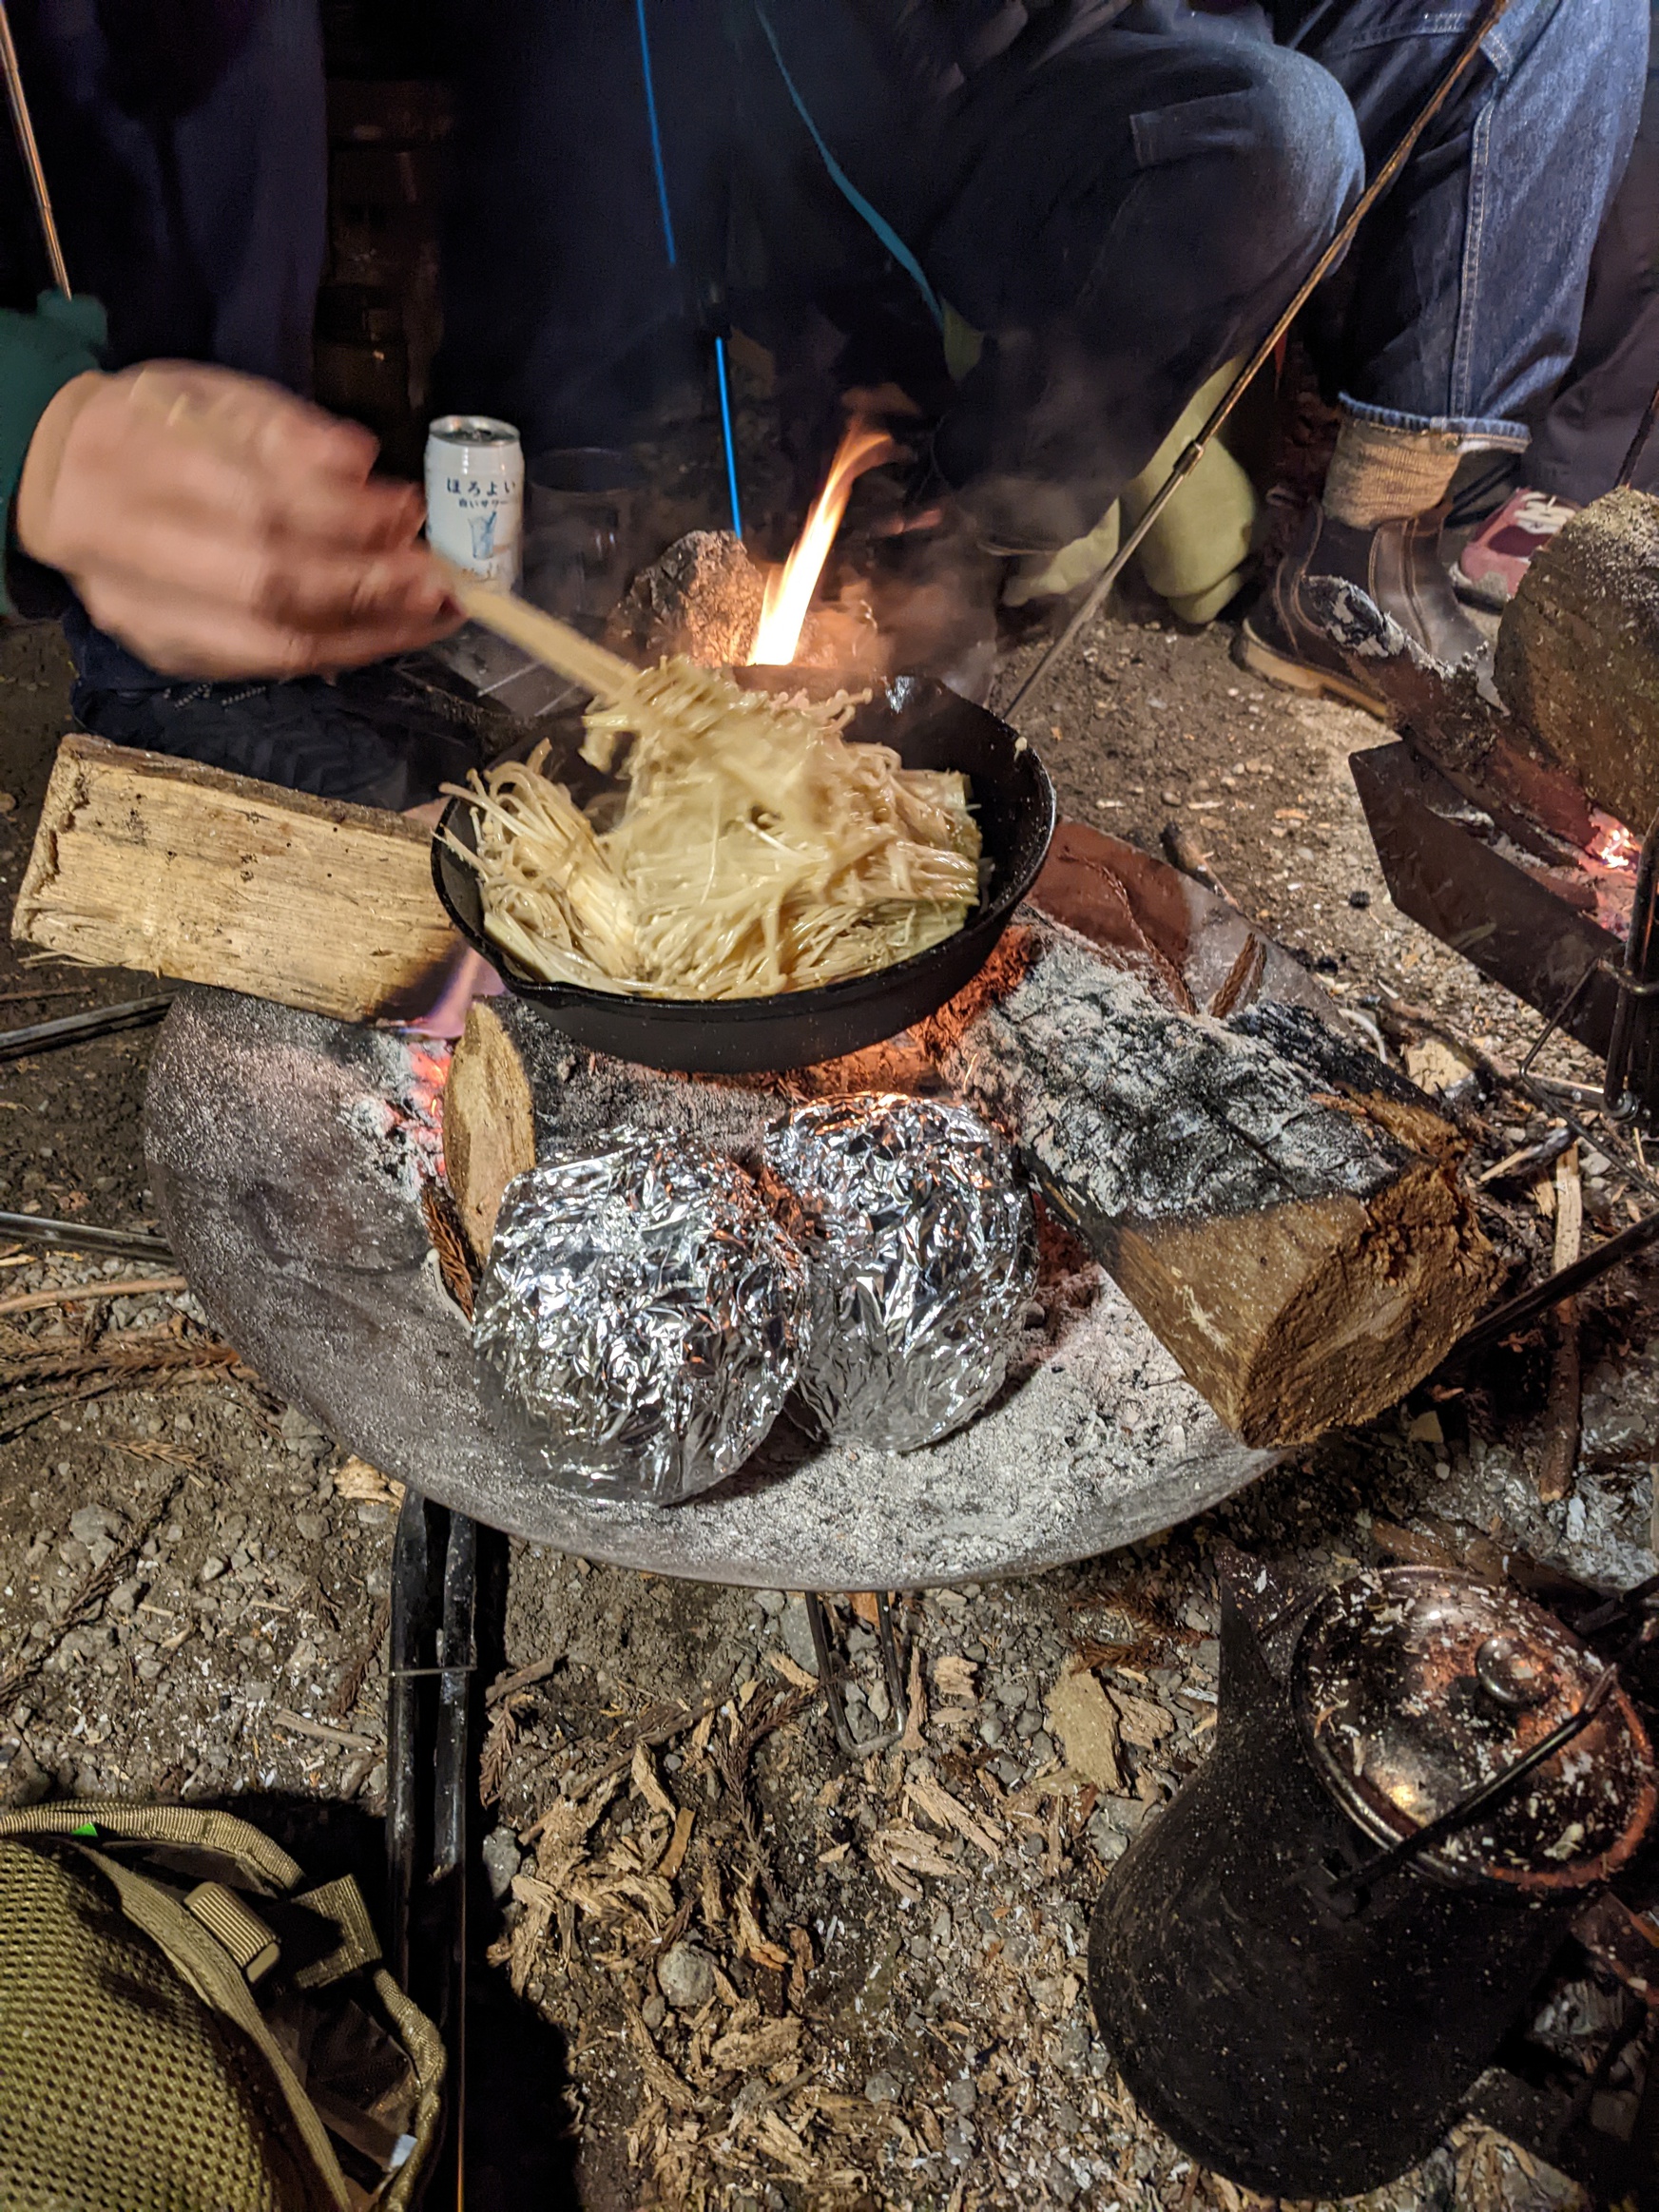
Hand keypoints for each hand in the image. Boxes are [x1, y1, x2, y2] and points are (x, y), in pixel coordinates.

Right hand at [15, 362, 457, 677]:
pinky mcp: (167, 653)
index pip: (254, 501)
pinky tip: (388, 634)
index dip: (342, 514)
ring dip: (367, 632)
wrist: (57, 481)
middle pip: (265, 581)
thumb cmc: (150, 428)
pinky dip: (335, 650)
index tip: (408, 508)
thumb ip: (283, 428)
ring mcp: (146, 613)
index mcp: (133, 458)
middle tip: (438, 578)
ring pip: (270, 641)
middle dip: (365, 583)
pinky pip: (266, 665)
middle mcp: (129, 546)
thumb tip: (362, 462)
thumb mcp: (208, 396)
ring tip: (434, 614)